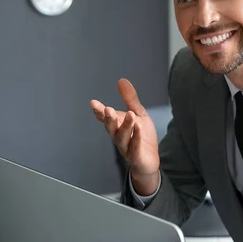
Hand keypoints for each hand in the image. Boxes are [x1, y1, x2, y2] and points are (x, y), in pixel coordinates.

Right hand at [91, 78, 159, 193]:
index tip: (93, 103)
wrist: (149, 161)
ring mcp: (127, 148)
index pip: (106, 118)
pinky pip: (135, 148)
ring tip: (130, 116)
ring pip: (123, 137)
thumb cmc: (141, 137)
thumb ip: (130, 99)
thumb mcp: (138, 114)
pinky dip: (136, 138)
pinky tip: (138, 128)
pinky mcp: (136, 156)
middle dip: (109, 119)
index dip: (99, 111)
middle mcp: (118, 136)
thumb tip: (121, 80)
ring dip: (125, 126)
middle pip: (111, 128)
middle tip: (107, 110)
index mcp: (118, 126)